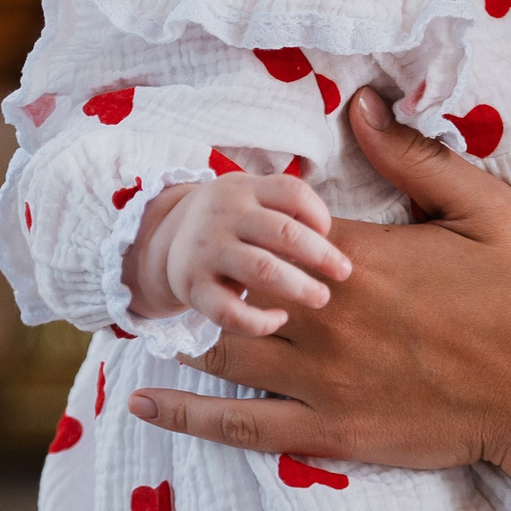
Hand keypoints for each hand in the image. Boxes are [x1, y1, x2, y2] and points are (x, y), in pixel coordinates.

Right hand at [124, 173, 350, 335]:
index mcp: (244, 189)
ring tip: (323, 297)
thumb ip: (288, 207)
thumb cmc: (232, 221)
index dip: (319, 212)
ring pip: (261, 270)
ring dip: (299, 286)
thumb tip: (333, 237)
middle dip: (321, 254)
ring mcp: (206, 252)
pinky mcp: (193, 289)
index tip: (330, 234)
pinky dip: (259, 320)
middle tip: (345, 272)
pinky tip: (280, 319)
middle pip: (282, 231)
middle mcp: (223, 216)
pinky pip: (230, 311)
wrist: (166, 239)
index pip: (291, 192)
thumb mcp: (252, 197)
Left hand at [129, 89, 510, 469]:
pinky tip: (143, 400)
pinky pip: (238, 427)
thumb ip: (416, 159)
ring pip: (222, 350)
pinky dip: (184, 414)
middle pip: (230, 287)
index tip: (215, 201)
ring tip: (149, 313)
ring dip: (183, 330)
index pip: (271, 224)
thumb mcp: (486, 209)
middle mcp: (325, 317)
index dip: (241, 213)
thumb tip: (360, 106)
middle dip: (196, 269)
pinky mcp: (329, 431)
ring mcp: (321, 380)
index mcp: (357, 257)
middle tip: (162, 254)